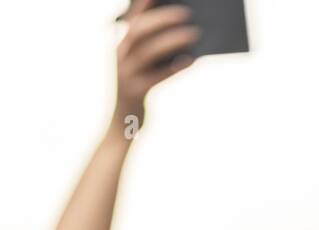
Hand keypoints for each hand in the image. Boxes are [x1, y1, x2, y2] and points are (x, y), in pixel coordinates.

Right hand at [113, 0, 199, 130]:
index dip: (142, 5)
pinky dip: (175, 67)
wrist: (122, 124)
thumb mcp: (140, 67)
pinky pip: (157, 76)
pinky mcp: (135, 92)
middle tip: (186, 12)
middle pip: (139, 31)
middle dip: (162, 19)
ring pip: (148, 52)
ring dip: (172, 40)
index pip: (132, 20)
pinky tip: (191, 60)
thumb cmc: (137, 90)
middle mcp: (120, 56)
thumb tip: (181, 33)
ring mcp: (125, 74)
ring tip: (194, 34)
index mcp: (120, 46)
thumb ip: (153, 50)